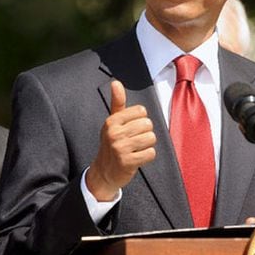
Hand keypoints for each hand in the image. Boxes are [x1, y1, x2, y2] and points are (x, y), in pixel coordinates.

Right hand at [86, 80, 155, 200]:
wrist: (104, 172)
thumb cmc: (112, 143)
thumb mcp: (113, 122)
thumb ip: (117, 102)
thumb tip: (116, 82)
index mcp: (111, 121)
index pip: (141, 111)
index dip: (140, 120)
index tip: (130, 129)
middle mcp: (114, 133)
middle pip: (148, 125)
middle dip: (145, 133)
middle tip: (134, 141)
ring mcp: (120, 148)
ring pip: (151, 138)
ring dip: (147, 145)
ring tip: (136, 149)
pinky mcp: (127, 162)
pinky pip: (150, 153)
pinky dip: (147, 156)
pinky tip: (137, 158)